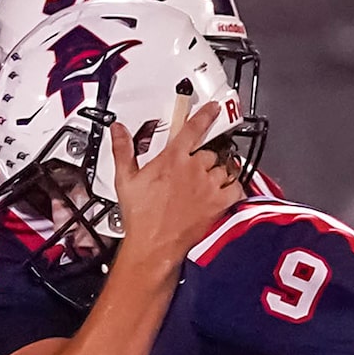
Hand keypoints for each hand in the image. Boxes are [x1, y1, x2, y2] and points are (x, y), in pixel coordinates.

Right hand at [112, 101, 238, 275]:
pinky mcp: (218, 204)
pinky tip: (227, 191)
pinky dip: (234, 188)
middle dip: (205, 160)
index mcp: (173, 158)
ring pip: (224, 168)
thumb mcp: (126, 180)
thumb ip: (124, 150)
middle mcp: (193, 168)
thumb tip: (118, 130)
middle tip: (197, 171)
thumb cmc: (141, 217)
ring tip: (209, 182)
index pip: (194, 128)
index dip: (206, 115)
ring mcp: (208, 186)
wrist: (153, 245)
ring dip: (219, 173)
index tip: (214, 109)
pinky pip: (236, 188)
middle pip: (210, 152)